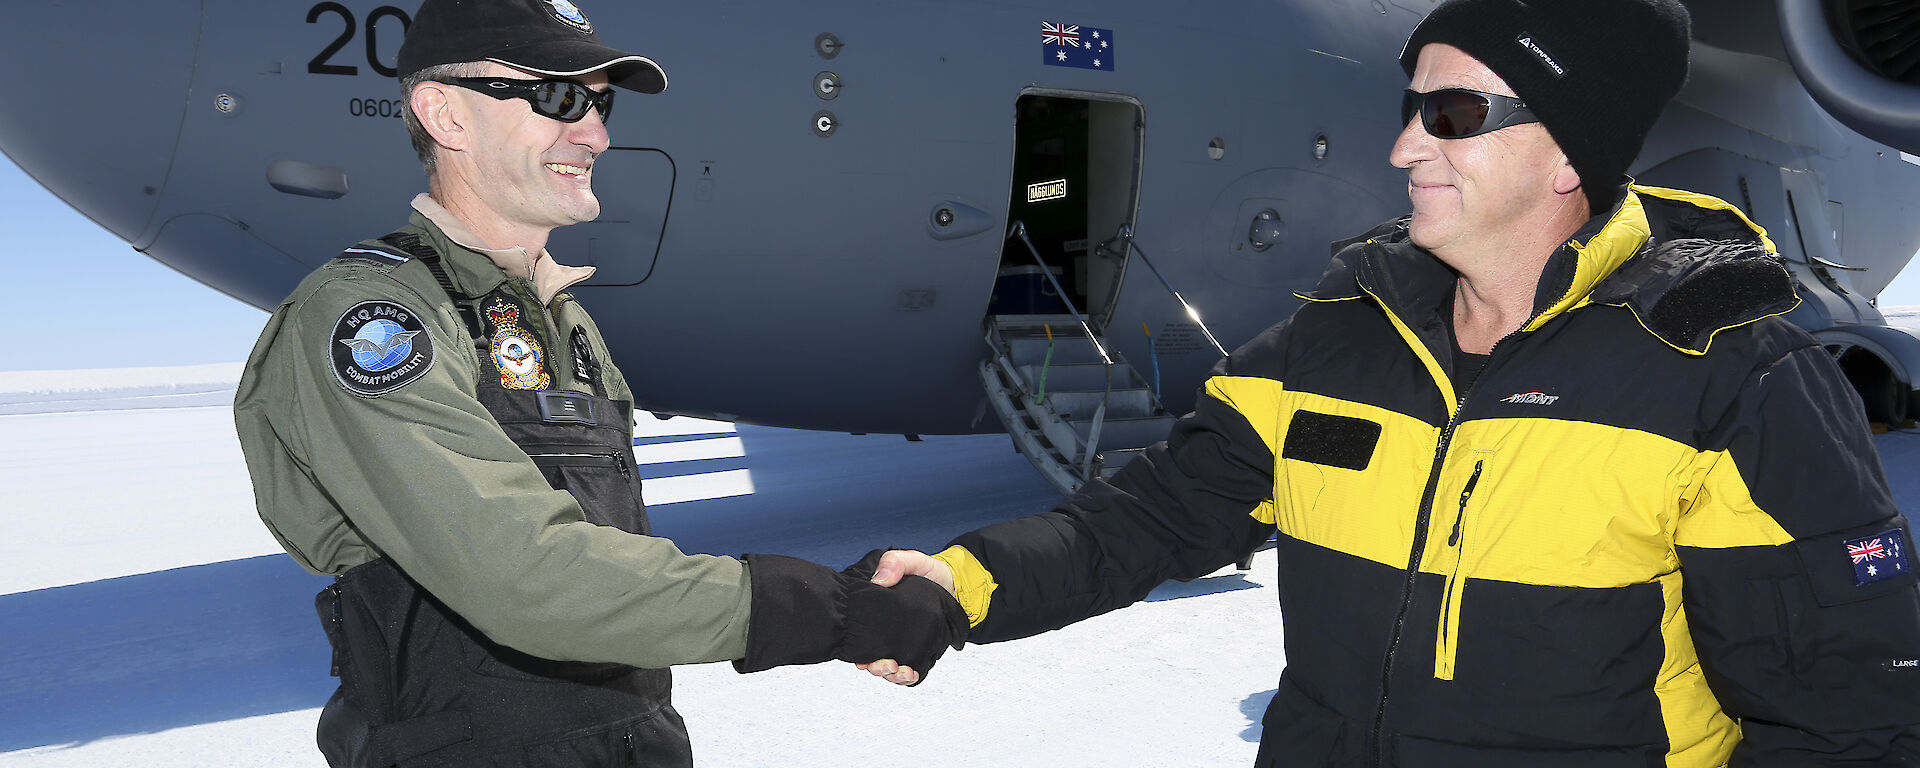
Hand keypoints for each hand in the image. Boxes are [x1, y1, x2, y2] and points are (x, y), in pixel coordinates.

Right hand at [858, 550, 956, 685]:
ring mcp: (902, 643)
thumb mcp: (913, 561)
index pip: (858, 635)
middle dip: (875, 667)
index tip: (862, 657)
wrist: (957, 584)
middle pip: (870, 657)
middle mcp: (886, 631)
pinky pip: (908, 671)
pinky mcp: (918, 652)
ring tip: (902, 671)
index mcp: (877, 612)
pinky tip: (912, 674)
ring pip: (888, 669)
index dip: (856, 649)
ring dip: (891, 675)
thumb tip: (879, 580)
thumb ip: (895, 562)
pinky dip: (907, 678)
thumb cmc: (930, 572)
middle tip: (888, 664)